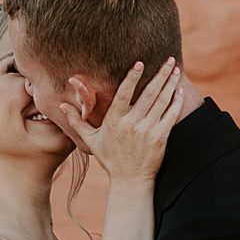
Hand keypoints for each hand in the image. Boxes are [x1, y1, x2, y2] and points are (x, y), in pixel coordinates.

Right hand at [60, 58, 180, 183]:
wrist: (130, 181)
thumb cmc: (110, 159)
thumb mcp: (91, 140)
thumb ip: (77, 121)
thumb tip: (61, 105)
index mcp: (115, 121)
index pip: (124, 93)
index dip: (132, 77)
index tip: (139, 63)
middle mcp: (132, 124)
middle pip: (149, 93)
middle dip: (160, 74)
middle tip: (169, 59)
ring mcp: (148, 130)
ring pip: (161, 101)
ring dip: (170, 84)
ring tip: (176, 70)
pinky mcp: (160, 138)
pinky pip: (170, 116)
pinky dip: (176, 102)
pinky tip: (179, 91)